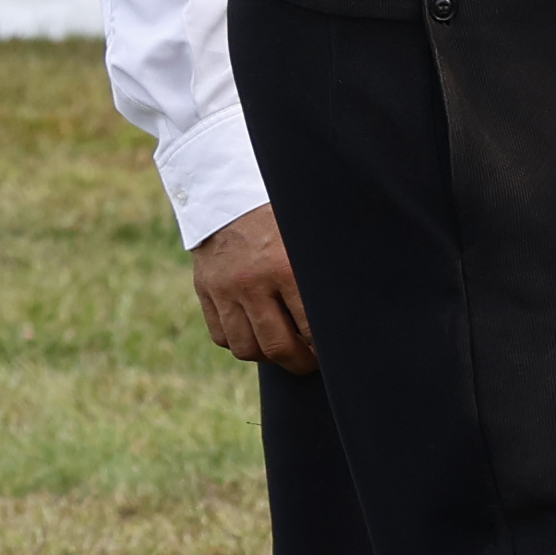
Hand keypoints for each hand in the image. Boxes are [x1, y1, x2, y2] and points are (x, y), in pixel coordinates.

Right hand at [191, 205, 319, 371]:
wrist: (230, 192)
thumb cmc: (283, 214)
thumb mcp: (310, 236)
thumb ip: (325, 272)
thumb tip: (351, 310)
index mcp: (286, 267)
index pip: (310, 328)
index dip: (325, 348)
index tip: (335, 352)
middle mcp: (252, 282)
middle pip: (276, 346)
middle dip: (300, 362)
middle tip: (313, 361)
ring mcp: (224, 289)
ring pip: (246, 348)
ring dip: (268, 356)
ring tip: (286, 348)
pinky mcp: (205, 291)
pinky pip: (222, 337)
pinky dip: (241, 342)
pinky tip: (258, 333)